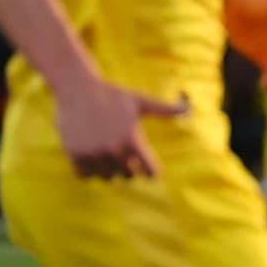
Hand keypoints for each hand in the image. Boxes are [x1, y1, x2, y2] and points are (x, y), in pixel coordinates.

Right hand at [49, 71, 183, 179]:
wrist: (78, 88)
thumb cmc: (114, 94)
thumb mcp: (142, 101)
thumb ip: (168, 109)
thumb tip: (191, 109)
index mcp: (133, 139)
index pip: (150, 171)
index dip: (151, 171)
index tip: (148, 168)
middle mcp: (114, 149)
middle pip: (128, 175)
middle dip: (129, 168)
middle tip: (123, 156)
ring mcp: (93, 153)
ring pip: (106, 177)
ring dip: (108, 170)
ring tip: (107, 156)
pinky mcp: (75, 155)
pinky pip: (84, 176)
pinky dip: (88, 170)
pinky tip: (91, 158)